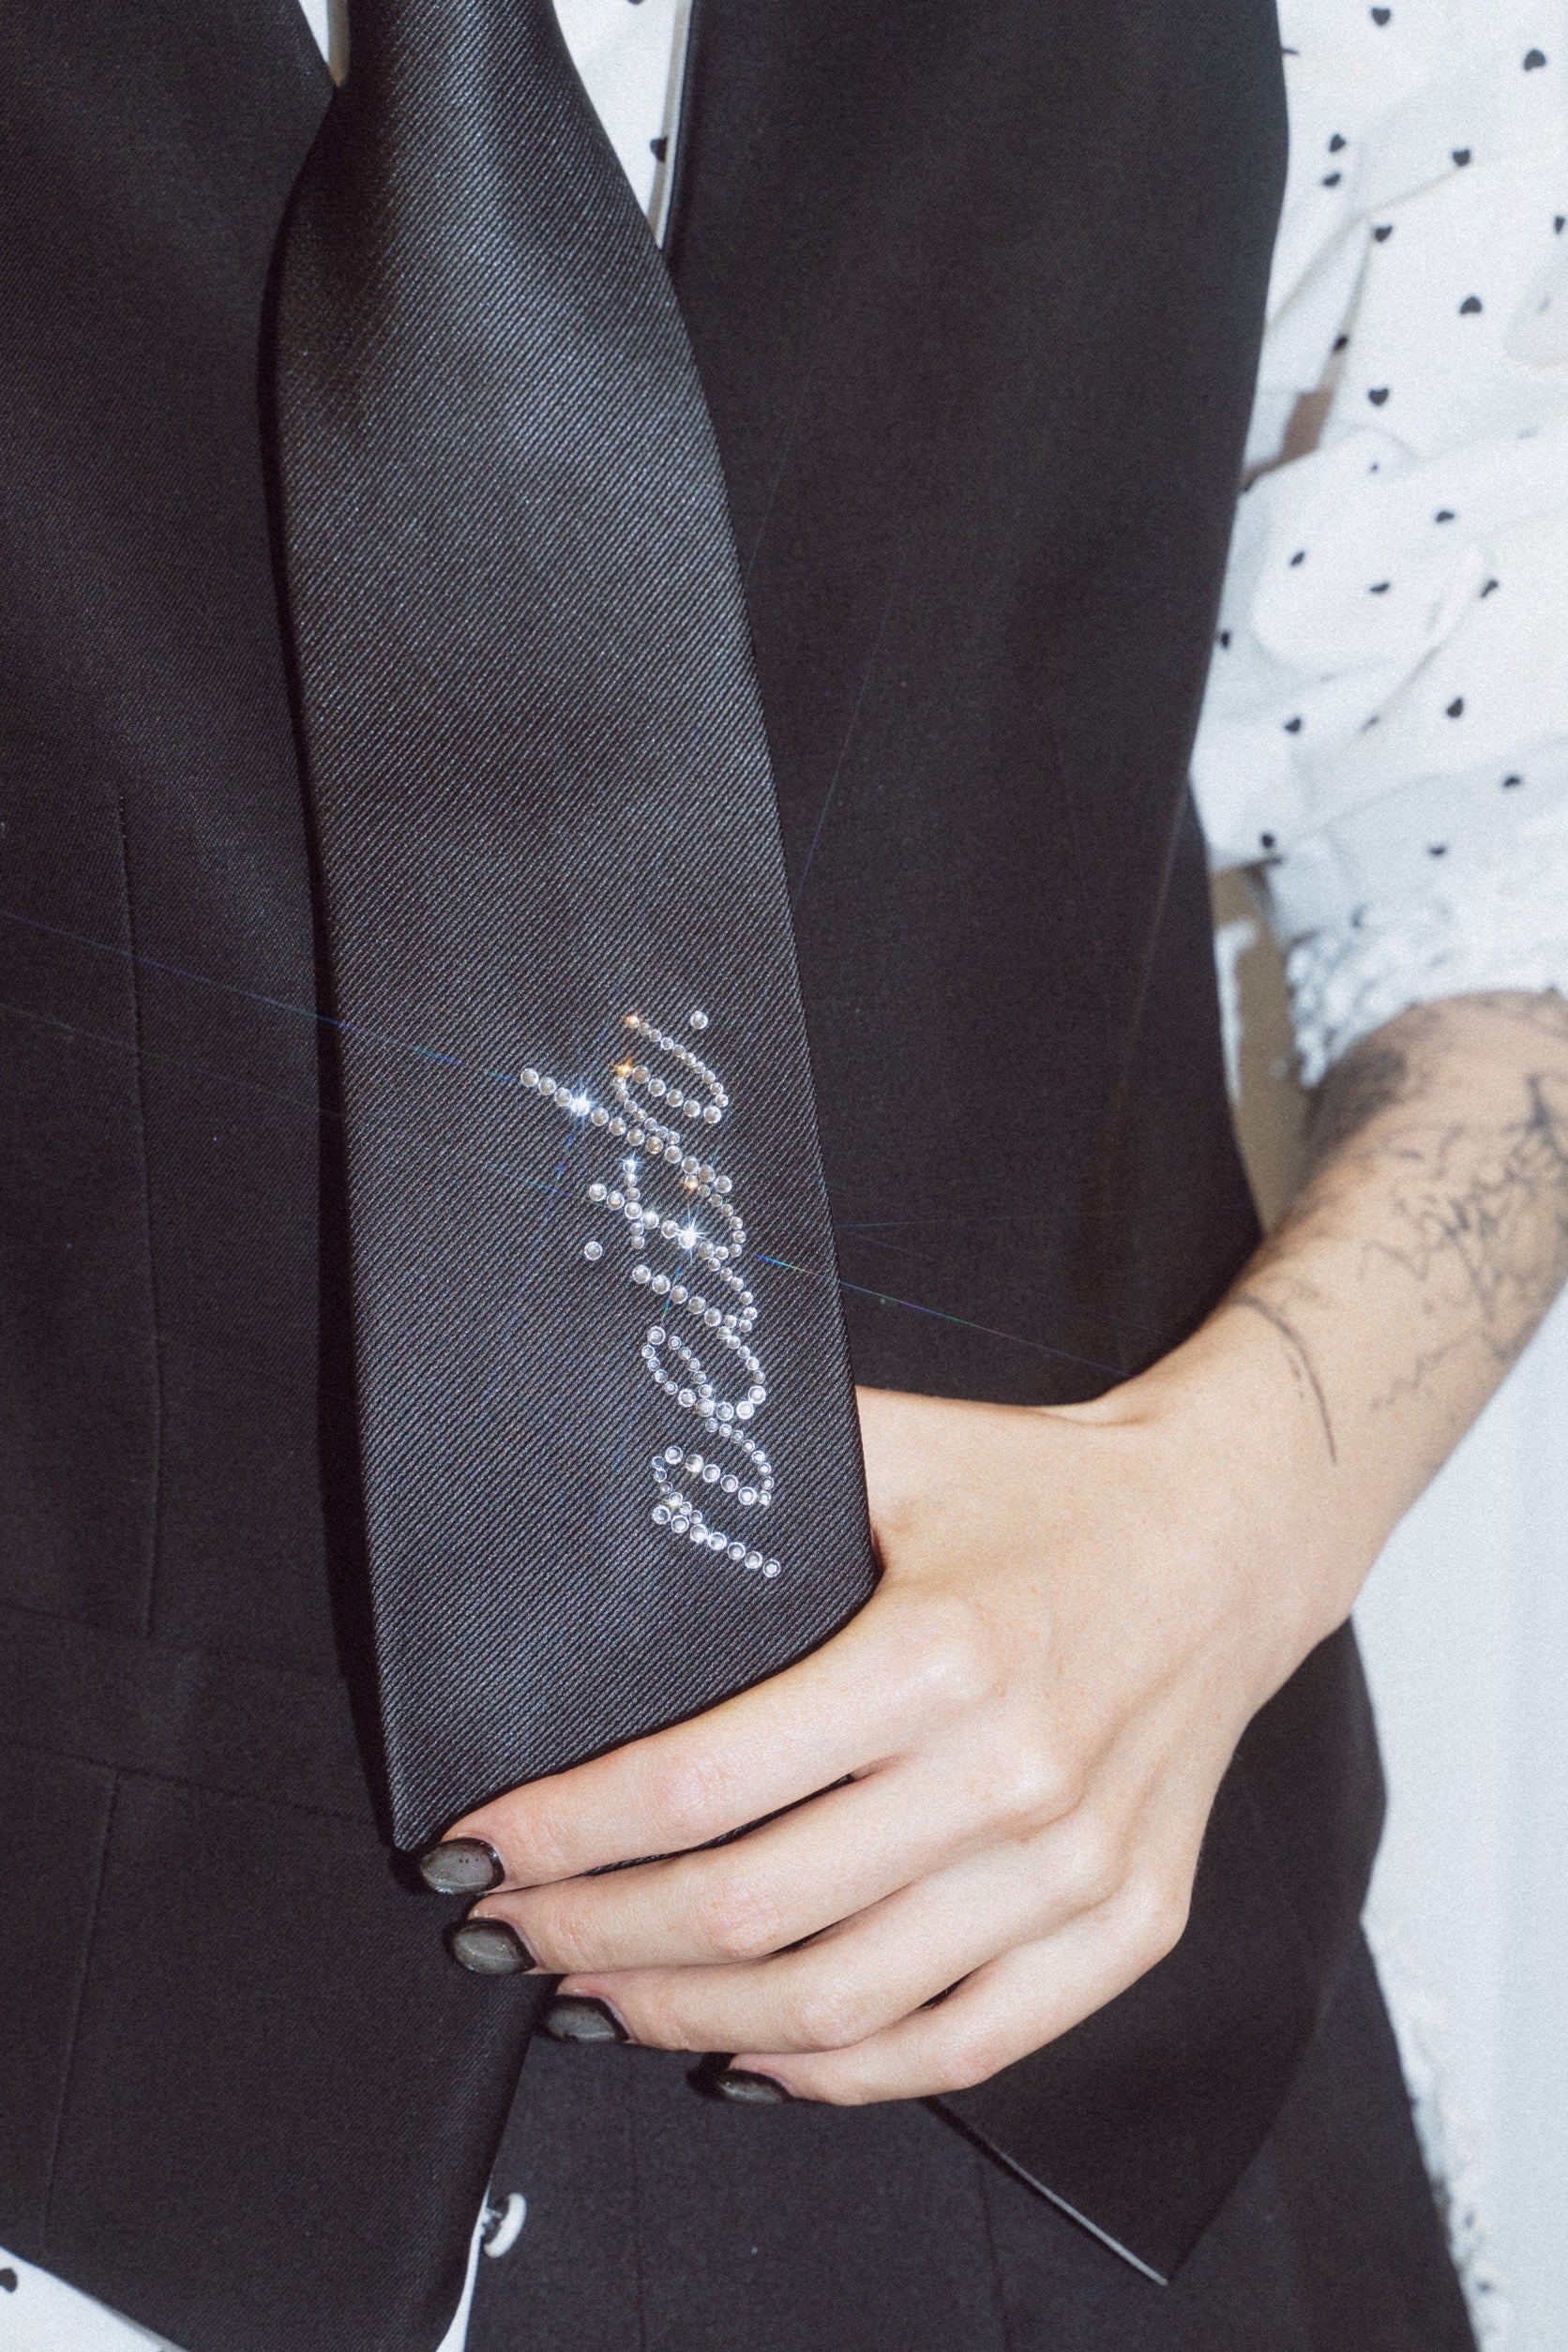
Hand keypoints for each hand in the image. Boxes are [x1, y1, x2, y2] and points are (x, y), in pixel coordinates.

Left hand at [445, 1342, 1342, 2102]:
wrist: (1226, 1535)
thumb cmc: (1043, 1490)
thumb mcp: (894, 1445)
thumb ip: (755, 1479)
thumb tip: (592, 1506)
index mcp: (940, 1653)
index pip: (699, 1786)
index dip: (566, 1832)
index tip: (479, 1845)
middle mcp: (1012, 1775)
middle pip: (749, 1912)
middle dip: (592, 1936)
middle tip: (508, 1928)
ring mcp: (1077, 1870)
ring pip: (837, 2007)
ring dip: (685, 2017)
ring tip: (592, 1995)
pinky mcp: (1125, 1927)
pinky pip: (961, 2048)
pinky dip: (837, 2078)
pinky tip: (747, 2054)